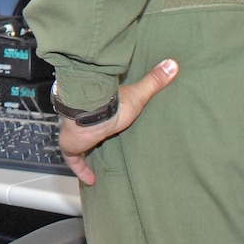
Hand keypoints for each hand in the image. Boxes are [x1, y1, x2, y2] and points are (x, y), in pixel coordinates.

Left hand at [59, 59, 177, 185]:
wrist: (90, 111)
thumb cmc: (112, 103)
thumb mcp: (138, 94)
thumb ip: (154, 81)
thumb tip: (173, 63)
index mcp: (96, 105)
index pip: (96, 110)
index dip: (100, 115)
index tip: (105, 121)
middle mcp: (82, 117)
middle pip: (85, 127)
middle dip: (90, 134)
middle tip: (100, 142)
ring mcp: (74, 131)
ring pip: (77, 142)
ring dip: (85, 151)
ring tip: (95, 162)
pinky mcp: (70, 145)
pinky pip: (74, 160)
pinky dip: (81, 169)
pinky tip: (91, 180)